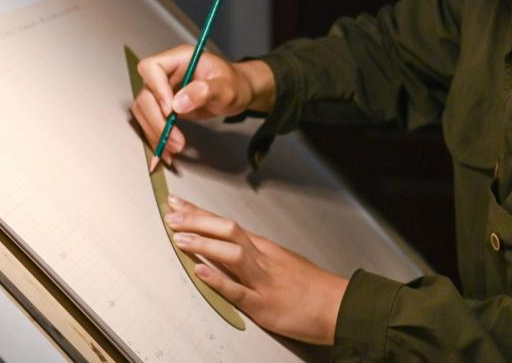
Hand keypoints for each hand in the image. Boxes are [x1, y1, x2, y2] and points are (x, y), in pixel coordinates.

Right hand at [130, 45, 274, 164]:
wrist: (238, 93)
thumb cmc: (234, 84)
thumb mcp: (226, 87)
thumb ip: (205, 91)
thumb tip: (178, 104)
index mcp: (180, 59)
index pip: (152, 67)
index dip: (156, 89)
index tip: (170, 109)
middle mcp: (167, 73)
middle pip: (145, 95)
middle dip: (157, 120)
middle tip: (175, 139)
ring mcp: (163, 90)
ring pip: (144, 111)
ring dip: (155, 132)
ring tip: (175, 147)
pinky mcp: (163, 106)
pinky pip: (151, 121)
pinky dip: (157, 137)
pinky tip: (167, 150)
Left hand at [164, 195, 347, 344]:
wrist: (340, 307)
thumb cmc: (313, 288)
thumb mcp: (283, 263)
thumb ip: (256, 256)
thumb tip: (229, 248)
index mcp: (265, 249)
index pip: (228, 224)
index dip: (201, 213)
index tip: (179, 203)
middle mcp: (263, 259)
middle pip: (228, 231)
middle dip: (197, 221)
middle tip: (171, 213)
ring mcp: (263, 281)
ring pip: (231, 255)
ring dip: (203, 244)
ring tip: (179, 237)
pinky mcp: (265, 306)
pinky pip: (238, 291)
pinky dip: (218, 280)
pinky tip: (201, 271)